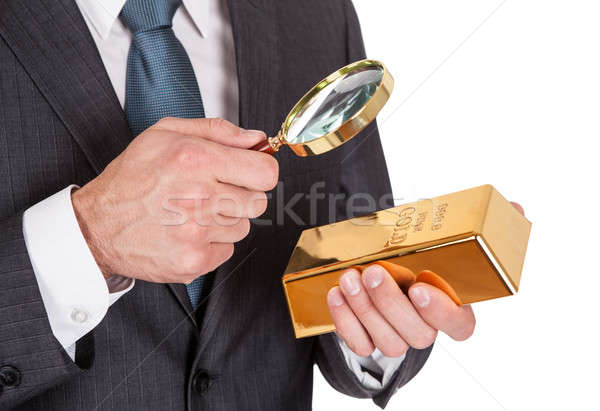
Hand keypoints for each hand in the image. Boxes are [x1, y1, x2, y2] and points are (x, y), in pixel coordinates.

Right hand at [72, 117, 277, 282]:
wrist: (97, 226)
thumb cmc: (132, 177)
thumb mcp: (166, 133)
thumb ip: (218, 130)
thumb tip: (257, 139)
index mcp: (195, 159)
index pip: (266, 173)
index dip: (260, 170)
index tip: (249, 172)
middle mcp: (199, 197)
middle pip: (259, 202)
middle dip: (242, 195)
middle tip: (214, 192)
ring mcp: (197, 233)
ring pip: (243, 227)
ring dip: (224, 220)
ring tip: (192, 212)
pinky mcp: (194, 261)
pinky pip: (227, 250)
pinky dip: (212, 242)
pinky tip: (186, 231)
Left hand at [327, 201, 524, 356]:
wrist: (387, 276)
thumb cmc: (420, 259)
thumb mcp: (447, 239)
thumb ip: (483, 227)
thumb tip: (518, 207)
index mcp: (452, 308)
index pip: (459, 325)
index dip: (441, 312)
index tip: (420, 288)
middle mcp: (426, 328)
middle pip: (418, 334)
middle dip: (390, 304)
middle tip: (372, 273)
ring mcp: (398, 338)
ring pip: (388, 341)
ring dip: (365, 310)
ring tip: (349, 278)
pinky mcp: (370, 340)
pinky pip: (359, 344)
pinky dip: (346, 322)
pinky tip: (336, 294)